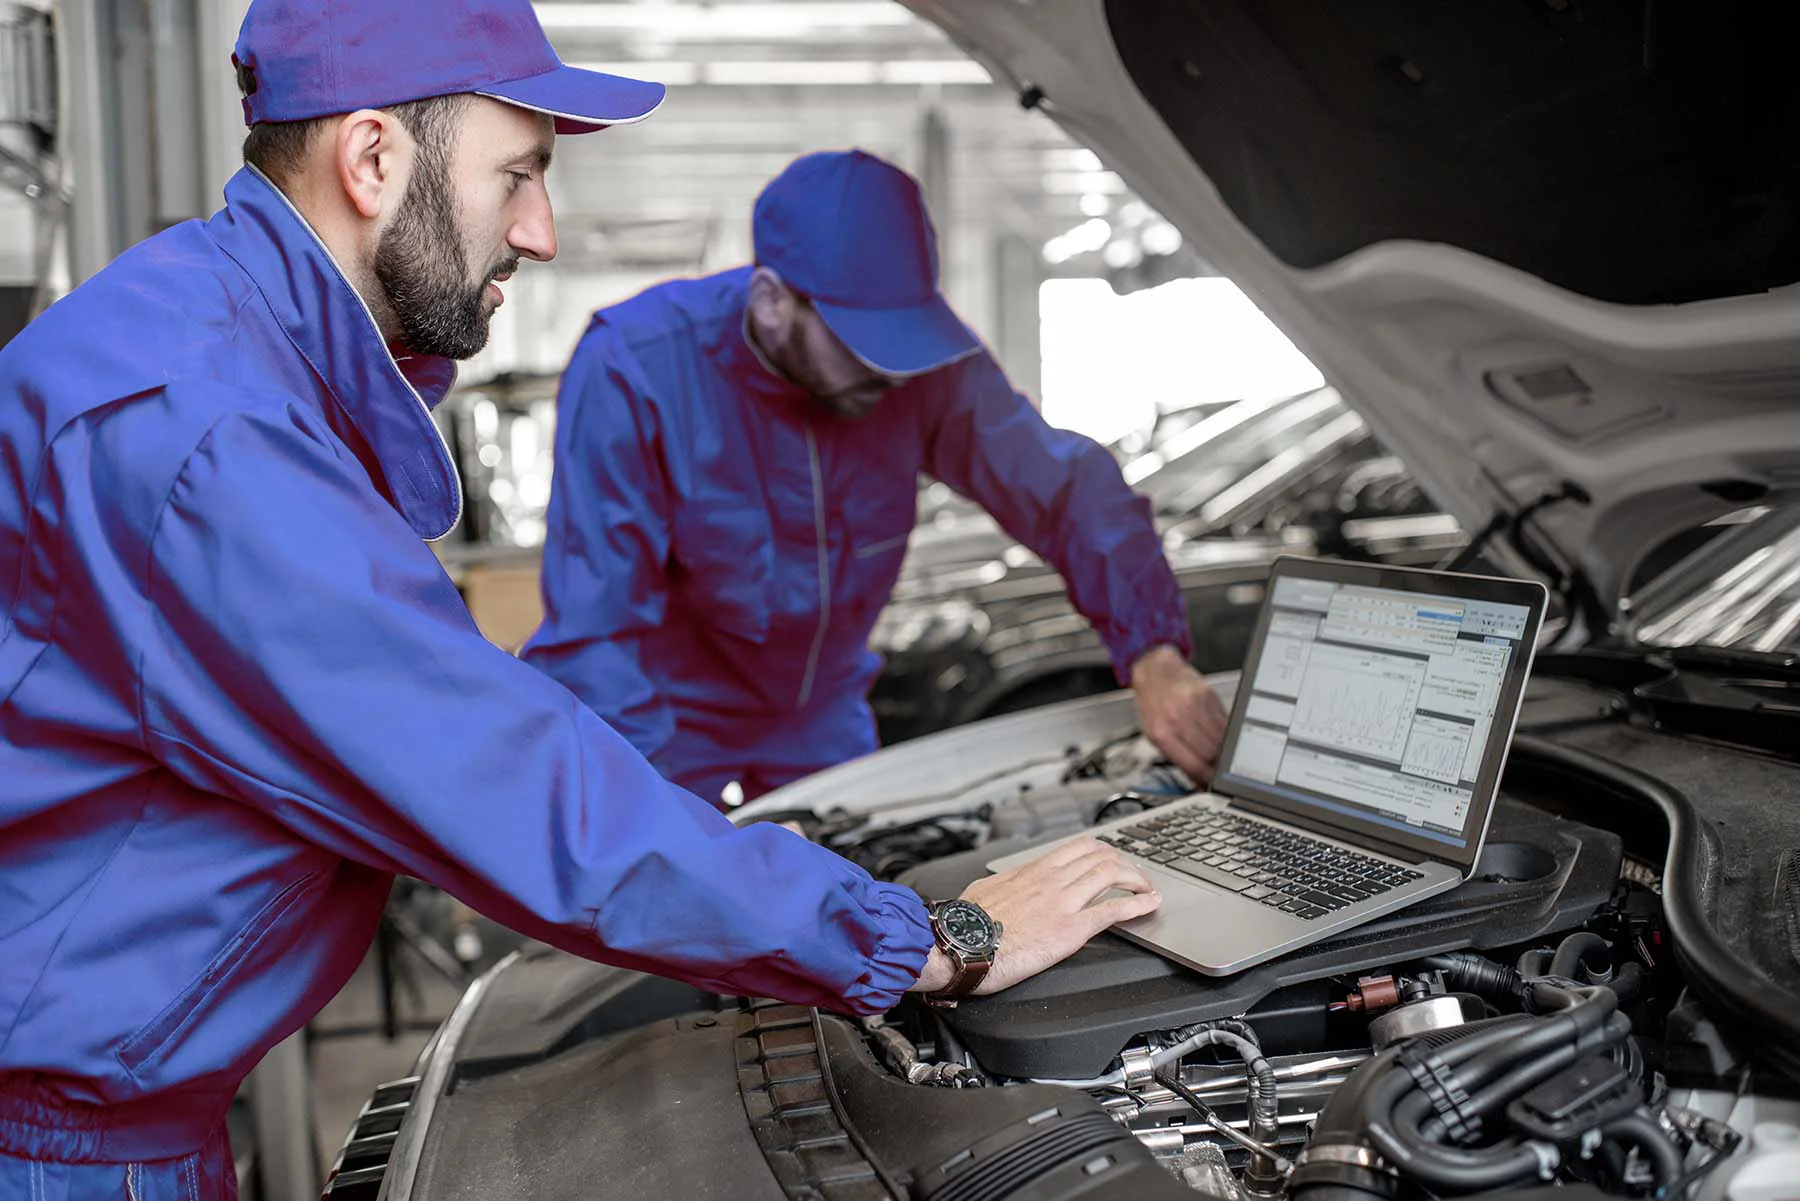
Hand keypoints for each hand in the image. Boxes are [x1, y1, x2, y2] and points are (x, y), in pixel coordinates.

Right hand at [908, 838, 1160, 995]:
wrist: (960, 945)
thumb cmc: (966, 923)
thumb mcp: (984, 890)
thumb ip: (1003, 884)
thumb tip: (1004, 885)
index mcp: (1031, 870)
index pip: (1077, 847)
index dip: (1102, 851)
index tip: (1112, 858)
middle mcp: (1051, 880)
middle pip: (1100, 856)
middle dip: (1125, 863)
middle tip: (1135, 875)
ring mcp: (1063, 902)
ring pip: (1111, 875)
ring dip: (1136, 880)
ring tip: (1146, 888)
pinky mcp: (1070, 929)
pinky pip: (1112, 910)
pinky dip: (1137, 905)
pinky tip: (1149, 905)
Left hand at [1130, 644, 1227, 785]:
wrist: (1155, 670)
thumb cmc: (1153, 703)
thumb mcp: (1153, 733)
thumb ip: (1176, 755)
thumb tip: (1198, 779)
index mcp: (1161, 733)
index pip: (1193, 766)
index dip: (1208, 781)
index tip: (1214, 788)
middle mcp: (1178, 719)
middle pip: (1211, 755)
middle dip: (1218, 769)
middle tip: (1222, 776)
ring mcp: (1195, 706)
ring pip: (1221, 741)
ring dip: (1225, 753)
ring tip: (1223, 759)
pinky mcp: (1209, 696)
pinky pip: (1224, 724)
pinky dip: (1227, 736)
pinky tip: (1223, 740)